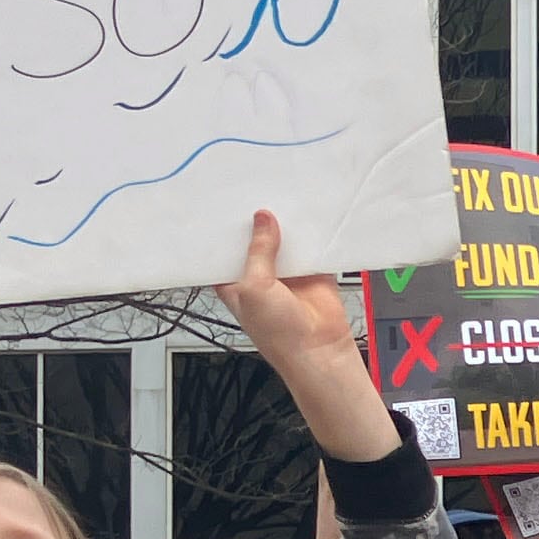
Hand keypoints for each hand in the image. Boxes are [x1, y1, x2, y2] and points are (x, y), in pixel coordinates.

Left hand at [215, 210, 399, 460]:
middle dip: (254, 220)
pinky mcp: (312, 271)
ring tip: (280, 191)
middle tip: (251, 187)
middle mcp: (259, 274)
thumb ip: (258, 251)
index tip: (220, 201)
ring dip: (284, 224)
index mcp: (234, 281)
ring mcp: (286, 272)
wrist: (319, 351)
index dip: (221, 228)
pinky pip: (311, 246)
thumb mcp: (254, 287)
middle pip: (254, 239)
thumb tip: (262, 218)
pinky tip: (308, 213)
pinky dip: (312, 233)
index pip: (223, 249)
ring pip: (283, 240)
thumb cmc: (277, 333)